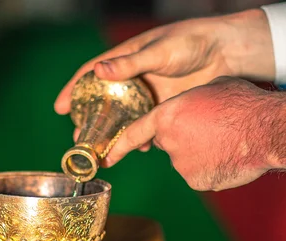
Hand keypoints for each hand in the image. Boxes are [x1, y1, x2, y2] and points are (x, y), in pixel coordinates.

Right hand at [55, 8, 274, 150]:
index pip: (92, 75)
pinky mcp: (165, 107)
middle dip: (89, 121)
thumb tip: (98, 72)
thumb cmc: (191, 42)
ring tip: (102, 153)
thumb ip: (130, 63)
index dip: (73, 90)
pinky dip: (141, 138)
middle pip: (104, 102)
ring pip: (124, 118)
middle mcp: (133, 79)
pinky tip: (140, 149)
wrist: (227, 53)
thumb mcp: (159, 51)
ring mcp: (148, 94)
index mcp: (126, 59)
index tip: (59, 108)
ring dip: (113, 135)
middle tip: (78, 139)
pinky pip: (147, 125)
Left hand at [104, 77, 285, 190]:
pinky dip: (211, 169)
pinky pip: (200, 175)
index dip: (119, 147)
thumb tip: (191, 112)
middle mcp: (169, 143)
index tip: (106, 159)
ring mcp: (182, 165)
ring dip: (200, 154)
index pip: (136, 133)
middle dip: (184, 139)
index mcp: (167, 117)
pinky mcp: (197, 182)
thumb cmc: (241, 104)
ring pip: (186, 161)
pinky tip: (227, 158)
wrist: (266, 130)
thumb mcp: (209, 89)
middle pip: (170, 144)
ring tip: (225, 142)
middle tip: (210, 130)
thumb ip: (189, 104)